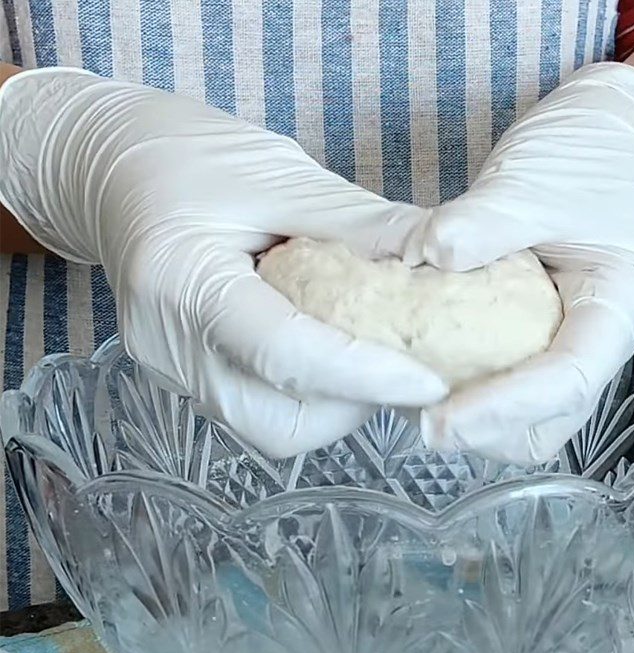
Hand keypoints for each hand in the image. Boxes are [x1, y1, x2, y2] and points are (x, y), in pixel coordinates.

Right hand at [0, 68, 446, 456]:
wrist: (112, 169)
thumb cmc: (190, 157)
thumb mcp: (281, 174)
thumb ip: (360, 224)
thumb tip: (439, 261)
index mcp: (184, 281)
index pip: (285, 356)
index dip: (364, 376)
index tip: (429, 382)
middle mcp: (169, 346)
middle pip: (279, 422)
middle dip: (352, 404)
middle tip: (397, 361)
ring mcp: (170, 371)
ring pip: (270, 431)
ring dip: (331, 407)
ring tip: (361, 353)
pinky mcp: (181, 378)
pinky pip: (255, 412)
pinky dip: (304, 398)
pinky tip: (322, 350)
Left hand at [407, 63, 633, 463]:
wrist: (601, 140)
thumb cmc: (579, 157)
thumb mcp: (534, 180)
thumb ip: (486, 220)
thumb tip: (427, 256)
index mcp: (617, 304)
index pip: (569, 379)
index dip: (504, 407)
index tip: (439, 419)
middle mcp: (598, 341)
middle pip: (550, 422)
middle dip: (488, 432)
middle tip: (421, 417)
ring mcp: (569, 347)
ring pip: (528, 422)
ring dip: (476, 425)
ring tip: (415, 400)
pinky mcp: (539, 344)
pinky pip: (508, 391)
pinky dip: (468, 396)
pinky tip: (426, 375)